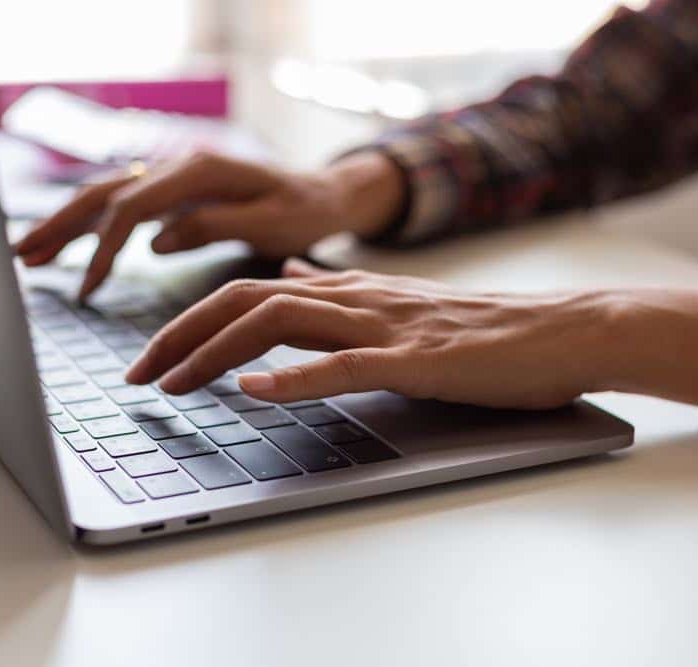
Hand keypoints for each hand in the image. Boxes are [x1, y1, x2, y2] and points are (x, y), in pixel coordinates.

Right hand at [14, 152, 403, 299]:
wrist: (324, 193)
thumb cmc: (305, 209)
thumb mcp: (273, 221)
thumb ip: (217, 225)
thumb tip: (157, 240)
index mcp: (200, 172)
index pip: (133, 207)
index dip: (105, 247)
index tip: (90, 289)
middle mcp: (179, 167)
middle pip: (105, 192)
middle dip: (61, 226)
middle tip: (22, 257)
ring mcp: (173, 177)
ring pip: (107, 195)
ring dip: (66, 223)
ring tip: (29, 254)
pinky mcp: (175, 192)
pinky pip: (123, 204)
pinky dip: (92, 224)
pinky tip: (71, 246)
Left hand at [126, 260, 697, 414]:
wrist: (562, 331)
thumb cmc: (486, 330)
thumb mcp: (398, 305)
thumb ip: (339, 295)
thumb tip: (288, 281)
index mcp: (353, 291)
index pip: (251, 293)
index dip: (192, 323)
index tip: (154, 357)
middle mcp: (359, 299)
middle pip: (245, 301)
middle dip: (179, 336)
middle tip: (135, 376)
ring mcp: (387, 326)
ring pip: (280, 324)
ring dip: (215, 355)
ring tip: (170, 385)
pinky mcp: (418, 360)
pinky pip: (344, 365)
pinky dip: (293, 378)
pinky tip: (255, 393)